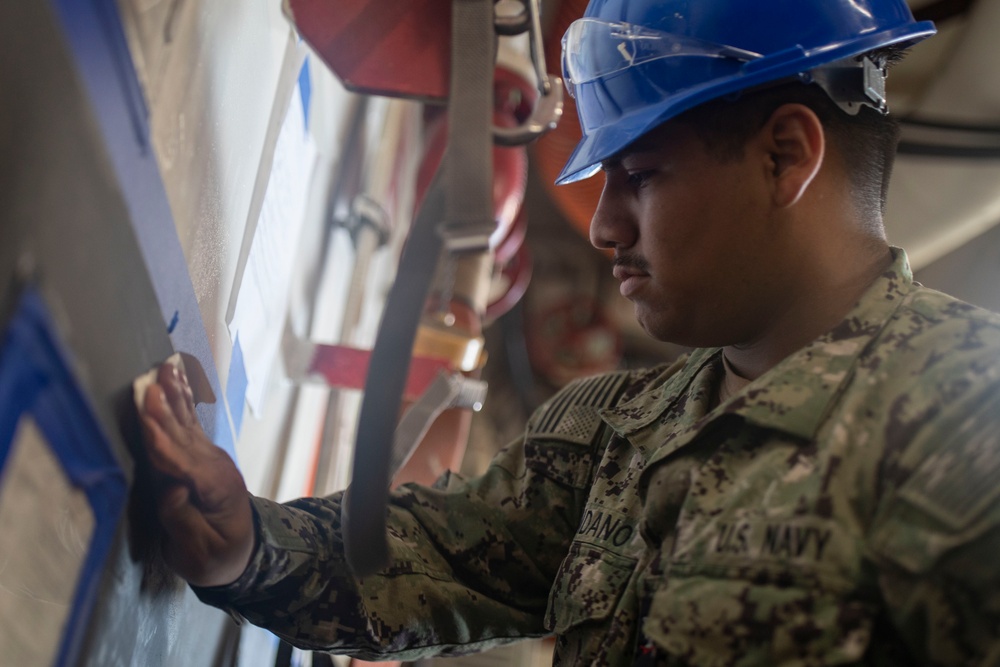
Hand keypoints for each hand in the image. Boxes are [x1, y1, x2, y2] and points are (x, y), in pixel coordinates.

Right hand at [140, 363, 255, 587]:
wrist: (243, 554)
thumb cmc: (216, 558)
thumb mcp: (199, 553)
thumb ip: (184, 522)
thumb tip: (170, 490)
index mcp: (215, 490)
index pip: (182, 462)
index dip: (162, 439)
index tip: (148, 417)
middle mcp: (215, 466)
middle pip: (183, 436)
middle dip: (166, 409)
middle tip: (152, 381)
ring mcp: (212, 457)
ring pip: (188, 423)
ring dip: (175, 395)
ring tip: (166, 368)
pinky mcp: (204, 454)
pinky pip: (189, 424)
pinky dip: (180, 401)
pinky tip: (175, 381)